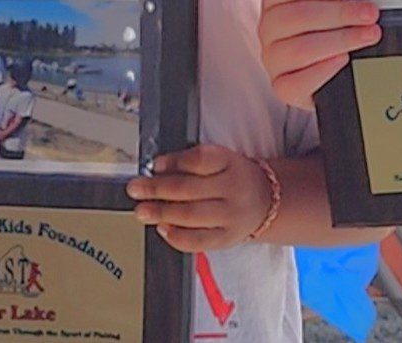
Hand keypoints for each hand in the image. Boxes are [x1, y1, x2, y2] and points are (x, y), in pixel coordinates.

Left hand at [125, 145, 271, 251]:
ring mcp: (231, 216)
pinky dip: (176, 236)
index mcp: (231, 163)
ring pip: (191, 215)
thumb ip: (192, 162)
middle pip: (189, 189)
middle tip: (135, 189)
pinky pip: (198, 241)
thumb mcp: (222, 159)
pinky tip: (162, 228)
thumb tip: (157, 170)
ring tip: (141, 211)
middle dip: (157, 189)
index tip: (155, 164)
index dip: (174, 162)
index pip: (200, 160)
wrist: (267, 202)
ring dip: (161, 213)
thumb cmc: (234, 177)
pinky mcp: (227, 239)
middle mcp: (233, 189)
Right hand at [258, 0, 380, 109]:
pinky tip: (344, 59)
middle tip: (369, 14)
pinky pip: (298, 81)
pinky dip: (324, 69)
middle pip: (297, 16)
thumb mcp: (331, 7)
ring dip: (340, 40)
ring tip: (367, 36)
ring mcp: (273, 59)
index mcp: (275, 0)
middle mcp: (269, 28)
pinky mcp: (282, 86)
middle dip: (339, 14)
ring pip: (299, 49)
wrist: (328, 73)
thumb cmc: (329, 31)